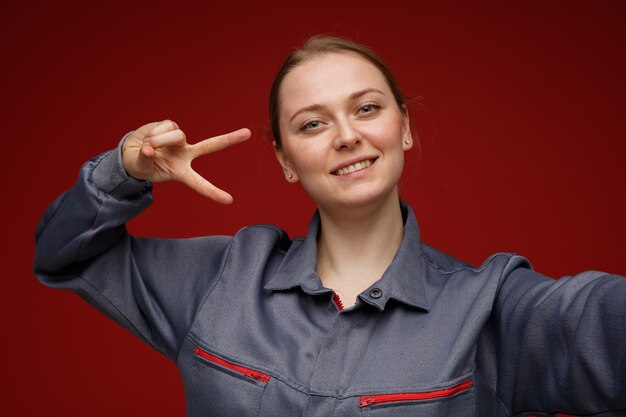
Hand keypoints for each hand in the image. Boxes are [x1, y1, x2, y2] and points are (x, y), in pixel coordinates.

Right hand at [122, 120, 250, 203]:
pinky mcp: (172, 126)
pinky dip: (155, 132)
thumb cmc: (141, 165)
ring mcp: (180, 140)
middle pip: (210, 146)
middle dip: (229, 139)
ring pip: (177, 135)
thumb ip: (145, 160)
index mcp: (182, 172)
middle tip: (248, 133)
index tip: (230, 201)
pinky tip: (148, 138)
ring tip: (148, 146)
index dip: (214, 192)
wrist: (131, 152)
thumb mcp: (142, 168)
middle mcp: (186, 155)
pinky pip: (167, 126)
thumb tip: (149, 149)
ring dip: (160, 140)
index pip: (200, 184)